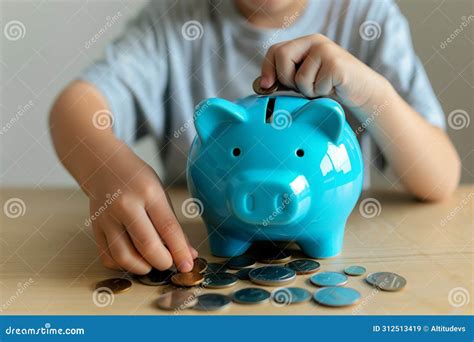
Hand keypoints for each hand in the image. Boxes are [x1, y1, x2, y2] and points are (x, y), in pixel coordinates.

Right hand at [86, 145, 197, 274]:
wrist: (104, 166)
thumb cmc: (138, 181)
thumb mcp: (161, 195)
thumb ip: (174, 226)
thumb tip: (189, 255)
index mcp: (148, 192)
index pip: (168, 228)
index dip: (179, 251)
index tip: (187, 265)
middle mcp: (125, 205)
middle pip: (146, 246)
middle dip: (162, 262)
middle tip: (169, 263)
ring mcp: (107, 218)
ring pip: (124, 257)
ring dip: (143, 267)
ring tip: (152, 262)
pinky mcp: (94, 229)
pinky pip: (108, 257)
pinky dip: (123, 265)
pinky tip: (133, 258)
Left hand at [260, 34, 387, 108]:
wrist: (362, 91)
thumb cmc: (330, 87)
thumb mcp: (303, 80)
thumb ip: (285, 77)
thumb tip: (263, 85)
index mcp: (304, 43)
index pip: (274, 50)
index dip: (267, 69)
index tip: (267, 86)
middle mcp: (314, 41)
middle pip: (282, 56)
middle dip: (286, 79)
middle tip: (301, 88)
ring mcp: (326, 50)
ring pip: (298, 77)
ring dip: (307, 91)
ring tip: (321, 88)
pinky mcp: (335, 63)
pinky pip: (314, 85)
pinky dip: (320, 93)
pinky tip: (332, 89)